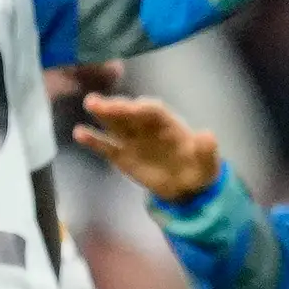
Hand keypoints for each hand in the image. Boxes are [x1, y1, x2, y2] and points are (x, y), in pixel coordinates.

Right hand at [74, 93, 222, 202]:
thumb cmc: (199, 168)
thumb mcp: (208, 162)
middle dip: (117, 107)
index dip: (143, 108)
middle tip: (99, 100)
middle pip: (130, 113)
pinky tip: (80, 133)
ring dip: (102, 114)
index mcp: (168, 124)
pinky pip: (106, 146)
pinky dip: (94, 140)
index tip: (133, 106)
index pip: (154, 111)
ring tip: (90, 104)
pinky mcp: (122, 156)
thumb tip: (208, 135)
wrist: (187, 187)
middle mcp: (147, 127)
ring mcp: (133, 140)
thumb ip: (206, 149)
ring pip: (115, 124)